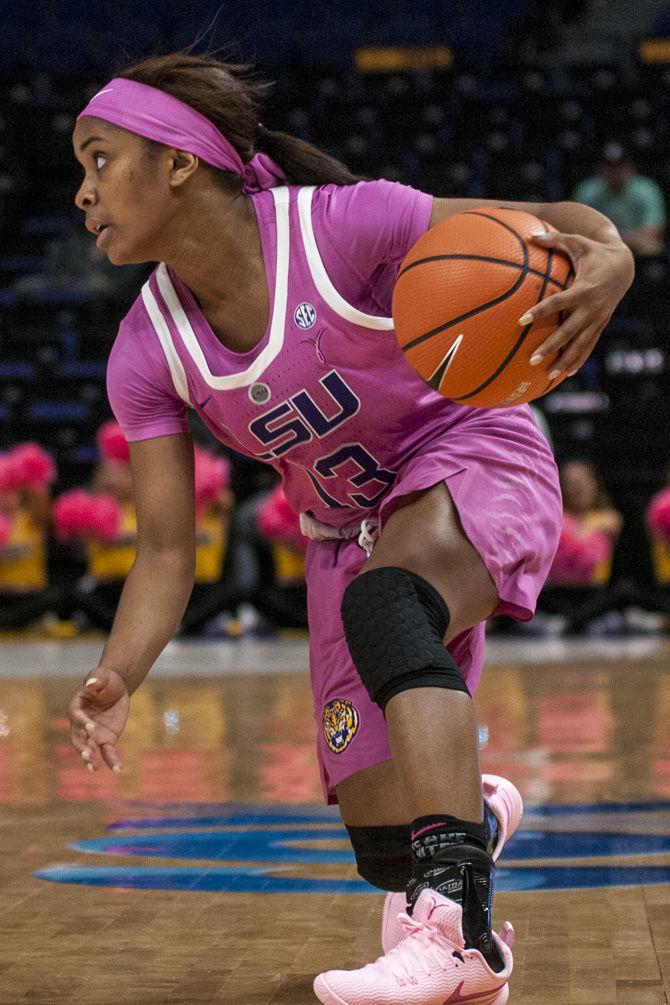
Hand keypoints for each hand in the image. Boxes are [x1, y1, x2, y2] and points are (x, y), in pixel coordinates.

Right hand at [68, 667, 129, 771]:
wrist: (117, 688)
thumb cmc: (106, 679)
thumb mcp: (102, 675)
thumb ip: (96, 678)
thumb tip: (91, 683)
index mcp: (76, 706)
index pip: (75, 716)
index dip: (81, 722)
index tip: (90, 726)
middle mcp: (81, 723)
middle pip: (77, 737)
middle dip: (81, 746)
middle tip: (87, 753)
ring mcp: (93, 734)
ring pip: (88, 749)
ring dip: (90, 759)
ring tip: (94, 767)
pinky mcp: (106, 739)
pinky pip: (107, 752)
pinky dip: (112, 761)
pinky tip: (118, 769)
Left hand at [520, 231, 634, 379]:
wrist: (624, 266)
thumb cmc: (594, 253)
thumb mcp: (576, 242)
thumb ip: (553, 240)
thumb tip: (529, 235)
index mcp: (583, 289)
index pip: (558, 303)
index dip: (540, 312)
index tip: (521, 320)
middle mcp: (591, 308)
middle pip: (568, 332)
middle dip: (550, 346)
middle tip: (532, 359)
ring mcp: (597, 320)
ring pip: (579, 345)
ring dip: (564, 361)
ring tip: (547, 375)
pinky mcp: (601, 326)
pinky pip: (589, 346)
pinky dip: (578, 360)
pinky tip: (566, 374)